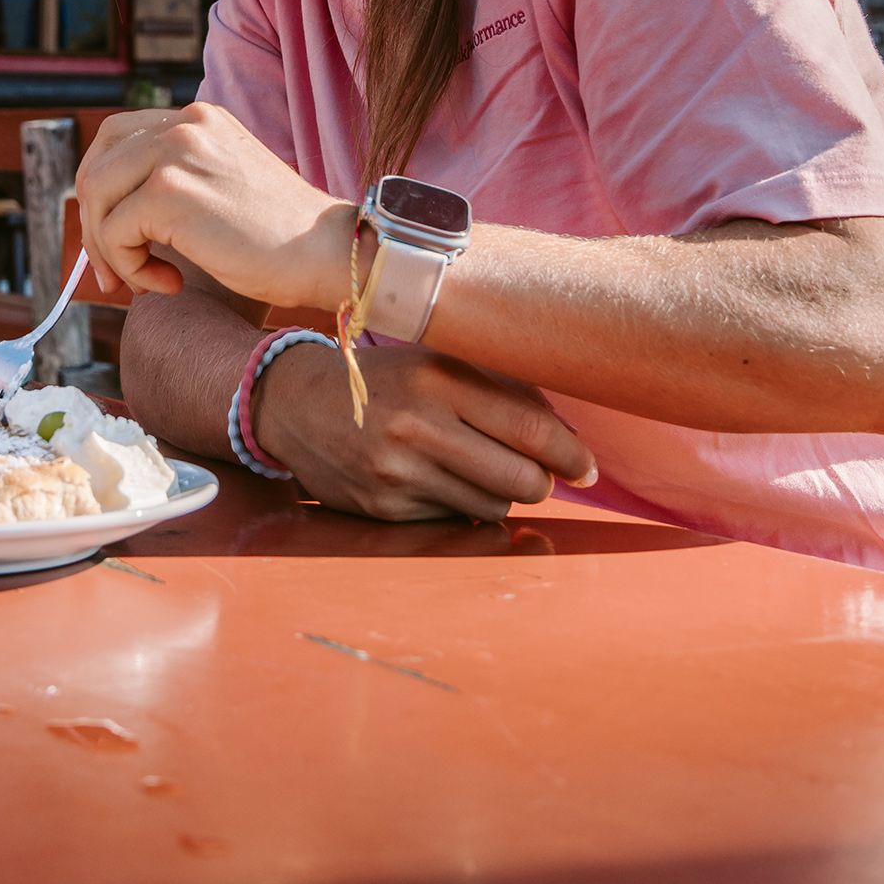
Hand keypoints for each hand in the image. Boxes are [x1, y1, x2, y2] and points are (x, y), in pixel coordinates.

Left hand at [77, 103, 352, 313]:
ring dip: (110, 251)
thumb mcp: (222, 186)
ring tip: (149, 281)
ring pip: (96, 199)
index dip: (101, 191)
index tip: (111, 240)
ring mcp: (176, 153)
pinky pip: (115, 232)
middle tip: (112, 275)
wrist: (326, 252)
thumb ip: (177, 180)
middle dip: (93, 225)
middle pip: (96, 166)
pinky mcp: (170, 192)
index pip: (115, 138)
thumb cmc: (280, 238)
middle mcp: (185, 124)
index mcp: (198, 119)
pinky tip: (171, 284)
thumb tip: (108, 216)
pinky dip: (130, 268)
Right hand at [253, 340, 596, 522]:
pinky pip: (452, 520)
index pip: (532, 430)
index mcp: (440, 379)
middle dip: (541, 482)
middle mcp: (418, 426)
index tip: (589, 468)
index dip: (573, 455)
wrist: (293, 403)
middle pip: (522, 480)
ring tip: (480, 471)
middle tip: (538, 474)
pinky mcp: (383, 508)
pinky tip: (439, 482)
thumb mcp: (439, 362)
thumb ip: (502, 391)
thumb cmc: (384, 379)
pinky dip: (459, 507)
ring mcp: (398, 472)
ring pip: (492, 507)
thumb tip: (566, 438)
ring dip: (501, 496)